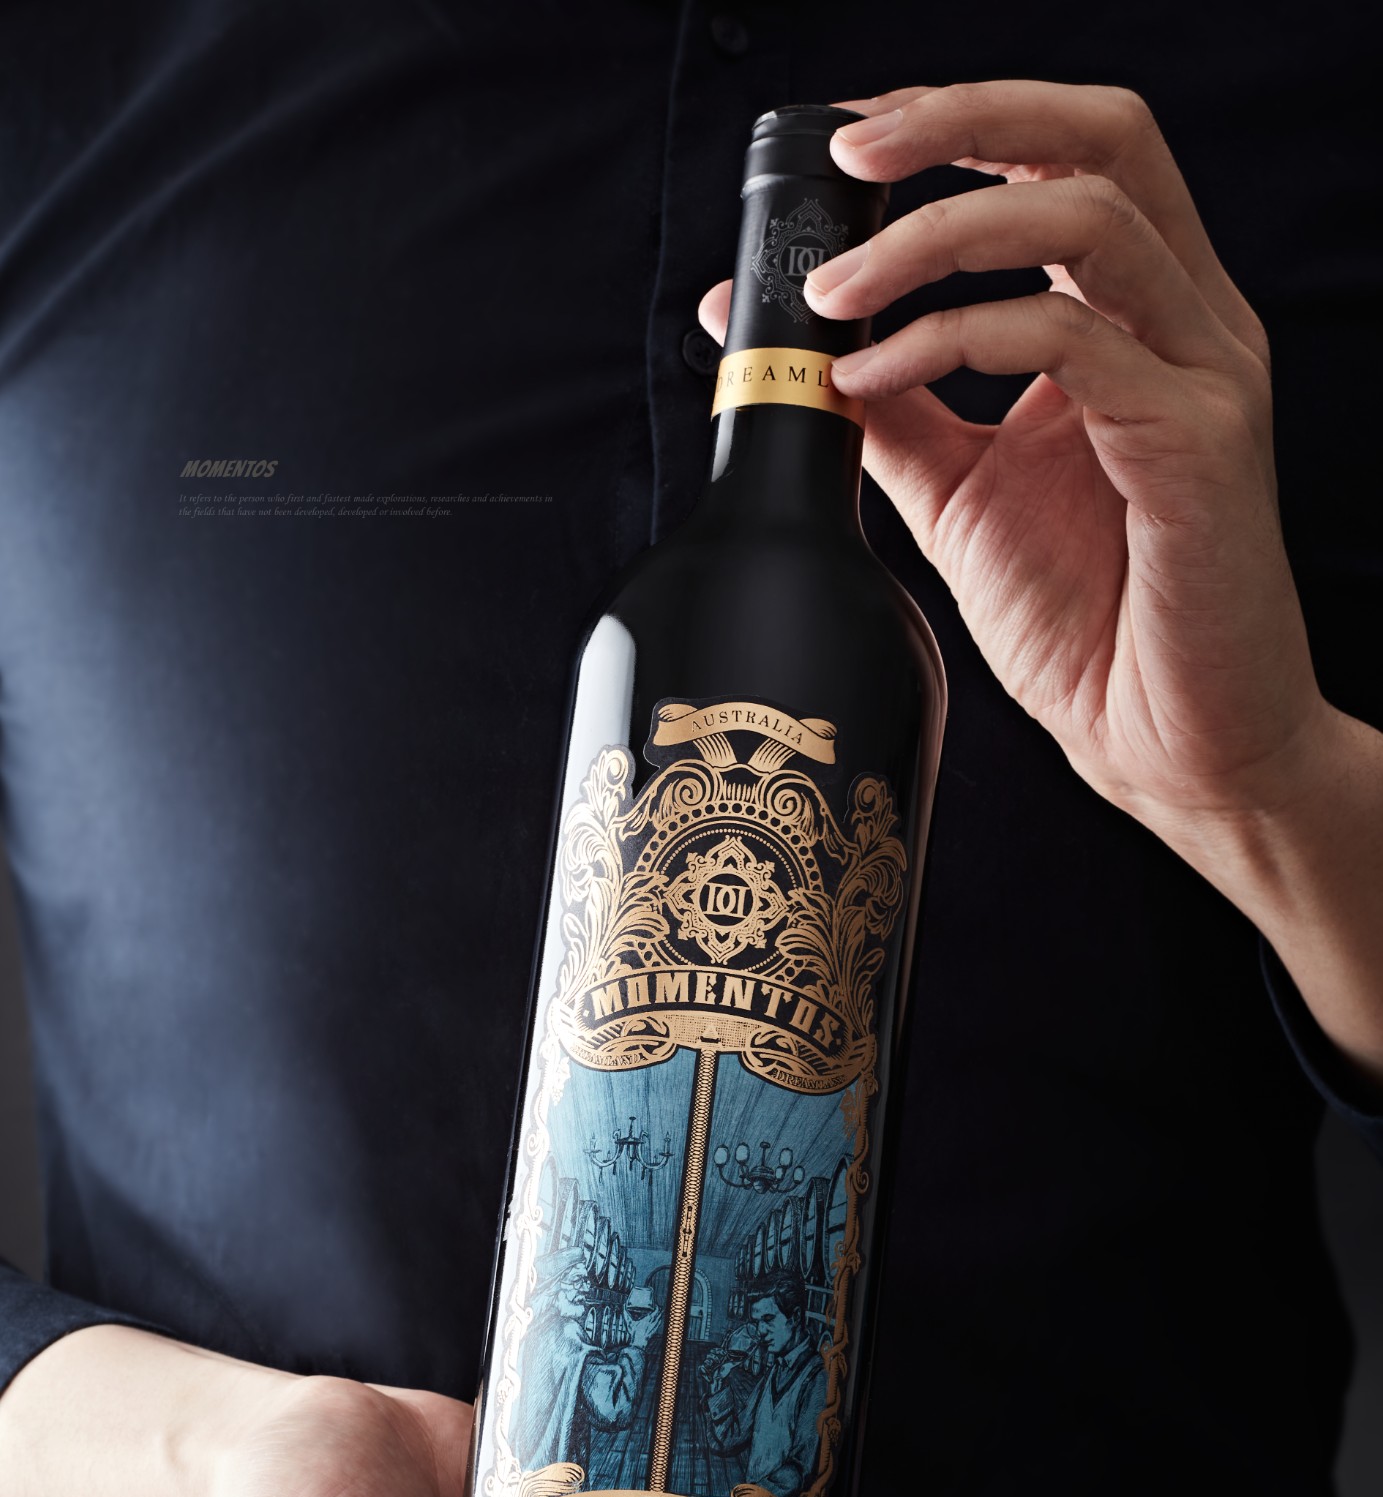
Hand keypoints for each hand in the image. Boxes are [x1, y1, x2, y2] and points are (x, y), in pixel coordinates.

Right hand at [628, 1304, 662, 1350]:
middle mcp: (651, 1323)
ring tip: (661, 1312)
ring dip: (660, 1315)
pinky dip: (659, 1321)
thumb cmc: (634, 1333)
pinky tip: (660, 1320)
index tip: (656, 1305)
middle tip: (659, 1307)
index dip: (657, 1308)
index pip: (654, 1312)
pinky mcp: (653, 1331)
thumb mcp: (629, 1323)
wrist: (638, 1343)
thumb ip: (626, 1315)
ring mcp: (653, 1327)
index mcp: (646, 1320)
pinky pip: (658, 1325)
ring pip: (659, 1320)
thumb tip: (623, 1307)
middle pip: (658, 1315)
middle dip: (659, 1311)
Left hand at [700, 80, 1325, 839]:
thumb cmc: (1087, 622)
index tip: (851, 142)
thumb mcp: (959, 493)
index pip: (1067, 158)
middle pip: (1102, 136)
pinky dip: (952, 338)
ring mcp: (1206, 375)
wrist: (1169, 746)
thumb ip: (891, 407)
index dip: (963, 121)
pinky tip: (874, 375)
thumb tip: (780, 339)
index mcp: (1140, 318)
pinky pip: (1068, 342)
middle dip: (965, 120)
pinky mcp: (1199, 444)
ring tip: (831, 294)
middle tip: (849, 155)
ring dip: (937, 235)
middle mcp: (1189, 323)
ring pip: (1086, 218)